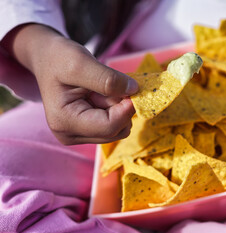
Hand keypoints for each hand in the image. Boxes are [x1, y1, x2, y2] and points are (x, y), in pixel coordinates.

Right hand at [2, 24, 137, 144]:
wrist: (47, 58)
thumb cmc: (59, 58)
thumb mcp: (81, 62)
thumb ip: (108, 79)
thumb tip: (134, 91)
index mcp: (65, 122)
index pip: (110, 126)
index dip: (127, 108)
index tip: (133, 87)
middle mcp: (69, 135)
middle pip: (116, 131)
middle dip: (121, 108)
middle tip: (112, 85)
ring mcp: (77, 135)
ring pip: (118, 129)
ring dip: (118, 108)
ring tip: (101, 90)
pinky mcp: (85, 132)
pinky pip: (113, 125)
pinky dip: (115, 110)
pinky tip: (101, 96)